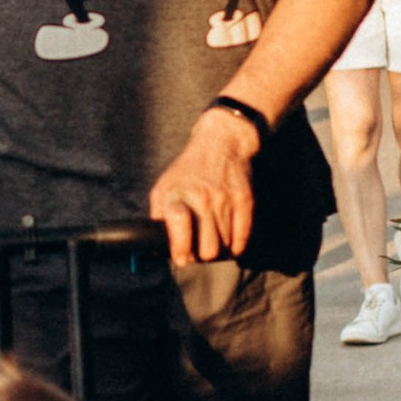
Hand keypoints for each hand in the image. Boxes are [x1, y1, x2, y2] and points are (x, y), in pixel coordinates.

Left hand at [147, 107, 257, 268]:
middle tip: (199, 251)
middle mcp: (202, 198)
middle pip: (208, 248)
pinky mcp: (244, 200)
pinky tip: (230, 242)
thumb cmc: (187, 171)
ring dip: (219, 249)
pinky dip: (236, 246)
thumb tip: (156, 245)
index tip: (182, 258)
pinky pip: (242, 238)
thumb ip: (159, 215)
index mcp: (177, 194)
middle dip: (203, 256)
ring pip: (225, 246)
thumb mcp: (164, 186)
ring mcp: (225, 200)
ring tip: (212, 240)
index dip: (180, 248)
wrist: (221, 143)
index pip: (179, 224)